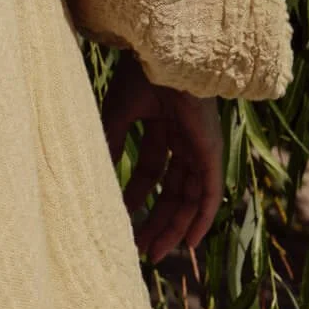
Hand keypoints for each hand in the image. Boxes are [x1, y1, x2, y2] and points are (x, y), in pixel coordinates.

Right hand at [101, 53, 223, 264]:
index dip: (137, 197)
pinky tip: (189, 241)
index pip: (152, 172)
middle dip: (157, 220)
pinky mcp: (211, 150)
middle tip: (141, 249)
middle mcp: (184, 138)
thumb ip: (111, 145)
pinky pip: (210, 192)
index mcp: (163, 125)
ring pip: (190, 197)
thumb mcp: (118, 115)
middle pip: (173, 190)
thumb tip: (97, 179)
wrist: (163, 54)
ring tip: (156, 254)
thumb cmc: (140, 73)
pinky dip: (203, 218)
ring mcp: (199, 145)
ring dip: (175, 226)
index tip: (123, 221)